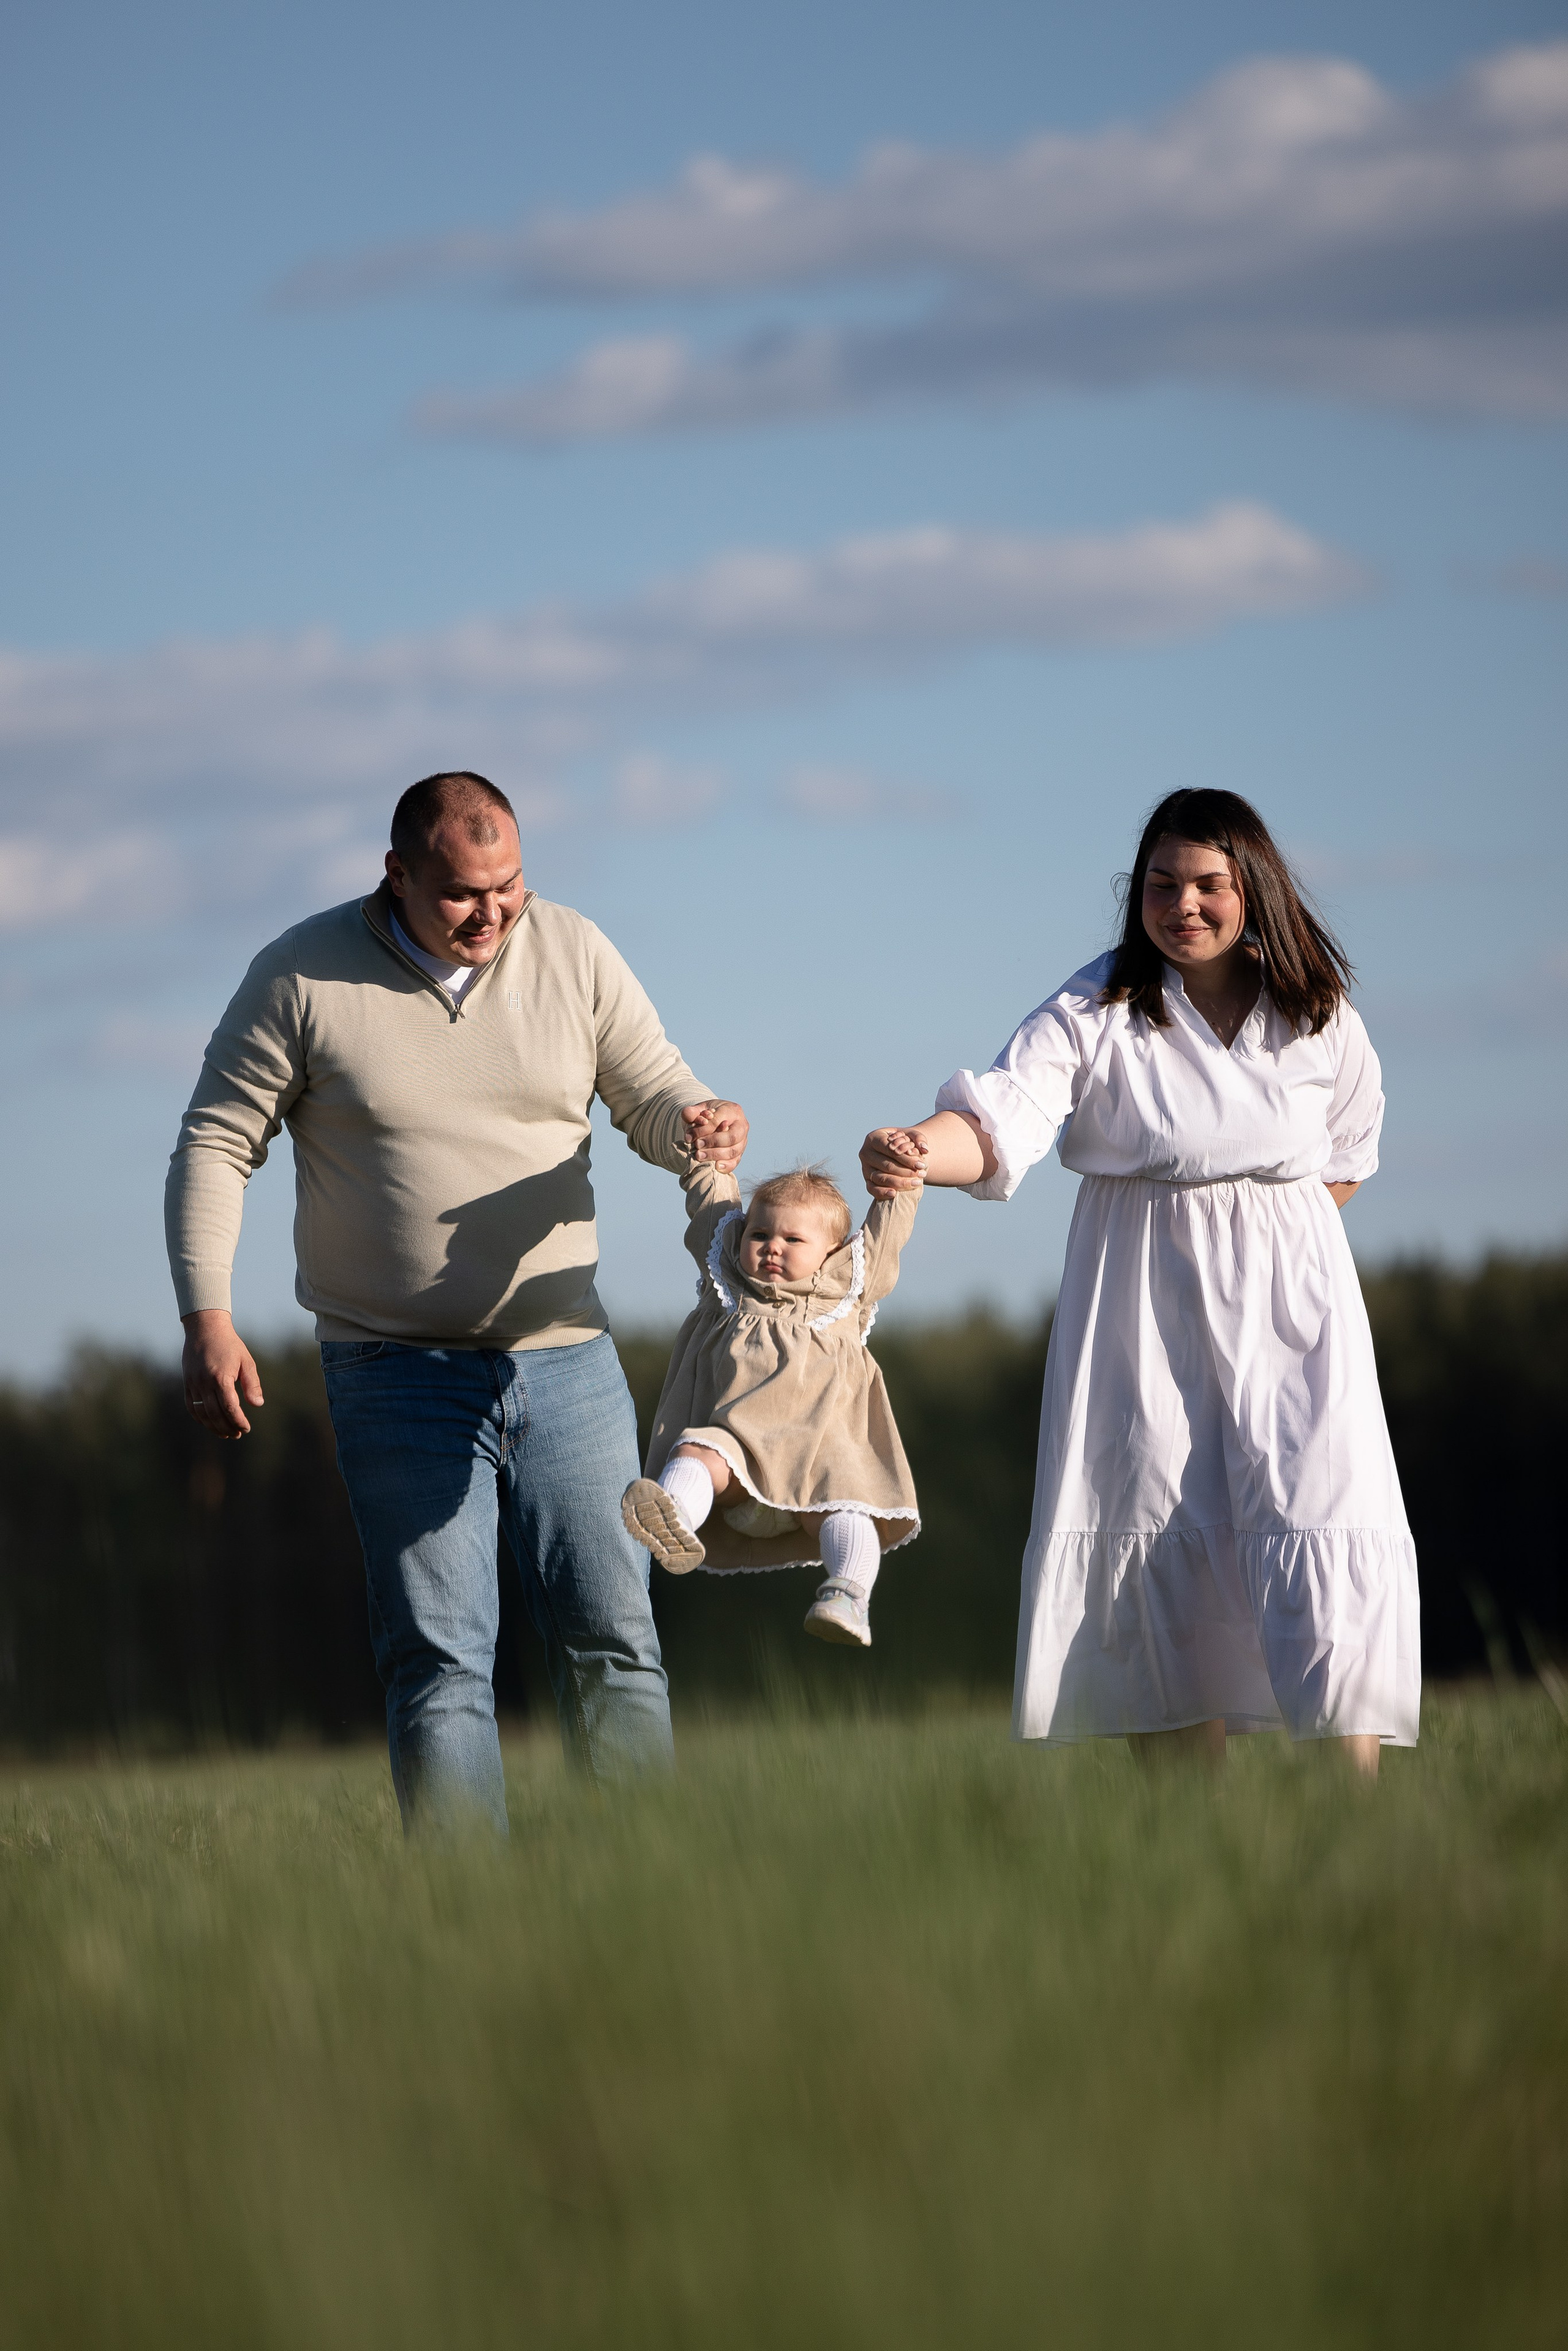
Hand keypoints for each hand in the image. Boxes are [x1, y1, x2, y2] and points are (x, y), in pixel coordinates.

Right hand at [181, 1310, 264, 1438]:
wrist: (205, 1329)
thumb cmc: (230, 1345)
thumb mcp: (246, 1361)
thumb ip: (252, 1383)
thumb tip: (257, 1404)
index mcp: (221, 1377)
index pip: (230, 1407)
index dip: (238, 1421)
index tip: (246, 1429)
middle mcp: (205, 1382)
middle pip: (215, 1414)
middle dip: (227, 1428)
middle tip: (237, 1434)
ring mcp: (193, 1383)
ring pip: (202, 1413)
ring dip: (213, 1427)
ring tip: (226, 1434)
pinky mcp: (187, 1383)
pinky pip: (191, 1406)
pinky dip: (200, 1418)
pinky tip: (209, 1424)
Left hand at [682, 1098, 748, 1172]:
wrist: (714, 1122)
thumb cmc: (707, 1115)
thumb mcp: (699, 1110)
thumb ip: (691, 1111)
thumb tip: (687, 1114)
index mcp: (733, 1110)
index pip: (719, 1120)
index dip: (703, 1130)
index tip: (689, 1137)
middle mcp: (742, 1125)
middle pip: (731, 1137)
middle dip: (712, 1142)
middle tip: (697, 1145)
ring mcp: (743, 1140)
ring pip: (733, 1151)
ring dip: (715, 1155)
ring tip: (699, 1156)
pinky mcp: (740, 1153)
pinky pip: (735, 1161)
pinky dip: (726, 1166)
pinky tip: (714, 1166)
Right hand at [860, 1126, 928, 1199]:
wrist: (896, 1152)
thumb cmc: (903, 1142)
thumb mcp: (911, 1135)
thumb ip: (919, 1138)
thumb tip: (924, 1149)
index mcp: (873, 1138)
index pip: (890, 1150)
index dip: (906, 1158)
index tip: (921, 1165)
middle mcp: (866, 1153)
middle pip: (886, 1165)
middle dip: (906, 1171)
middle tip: (921, 1174)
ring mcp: (865, 1168)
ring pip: (880, 1178)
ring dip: (899, 1183)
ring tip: (917, 1183)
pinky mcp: (867, 1180)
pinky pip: (872, 1189)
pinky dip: (882, 1192)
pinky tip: (895, 1194)